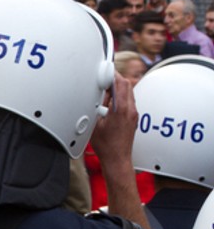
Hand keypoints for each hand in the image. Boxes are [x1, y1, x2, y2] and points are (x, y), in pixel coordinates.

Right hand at [90, 73, 150, 228]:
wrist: (117, 159)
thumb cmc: (106, 146)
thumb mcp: (94, 122)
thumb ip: (96, 105)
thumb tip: (95, 93)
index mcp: (122, 110)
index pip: (121, 84)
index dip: (112, 74)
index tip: (104, 69)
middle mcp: (131, 110)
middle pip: (127, 85)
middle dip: (114, 78)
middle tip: (102, 77)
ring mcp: (133, 114)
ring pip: (128, 92)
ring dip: (117, 87)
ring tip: (103, 91)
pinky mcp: (132, 118)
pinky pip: (128, 100)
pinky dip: (119, 96)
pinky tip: (108, 102)